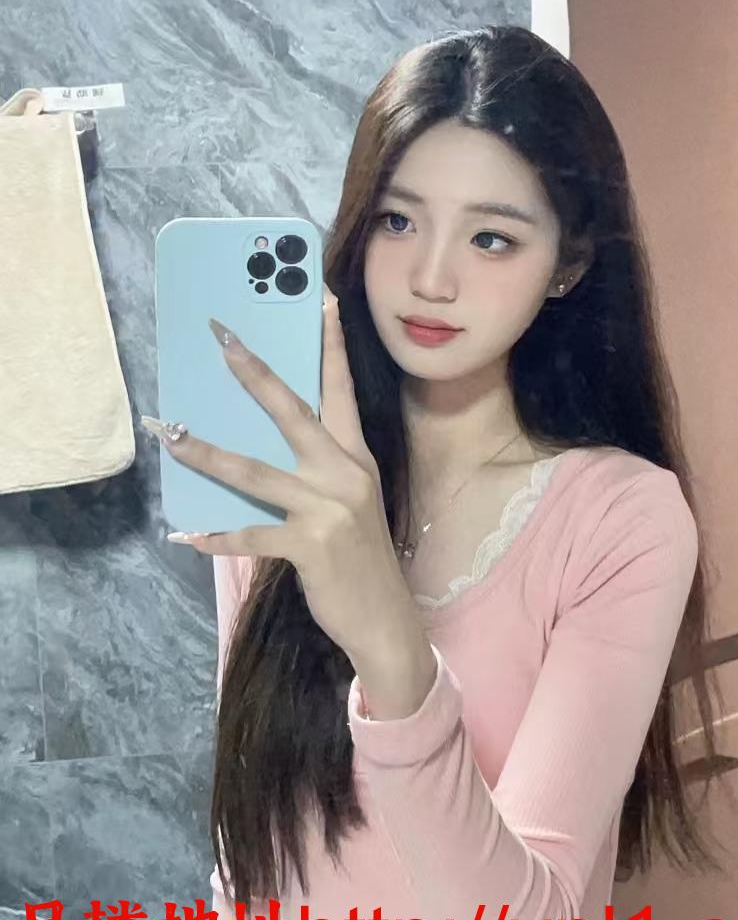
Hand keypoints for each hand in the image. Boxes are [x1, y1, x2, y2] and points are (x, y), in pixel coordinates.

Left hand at [145, 285, 415, 664]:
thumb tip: (258, 447)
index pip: (340, 389)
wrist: (385, 620)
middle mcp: (344, 473)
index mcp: (356, 457)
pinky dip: (213, 537)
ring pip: (254, 471)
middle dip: (253, 372)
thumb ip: (316, 470)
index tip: (319, 299)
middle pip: (292, 411)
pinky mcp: (309, 545)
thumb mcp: (349, 502)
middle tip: (221, 339)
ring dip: (206, 452)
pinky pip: (249, 534)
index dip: (330, 343)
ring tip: (171, 435)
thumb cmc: (359, 557)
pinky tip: (185, 536)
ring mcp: (327, 508)